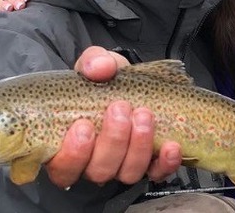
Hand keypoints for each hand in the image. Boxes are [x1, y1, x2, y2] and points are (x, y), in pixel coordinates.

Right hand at [44, 47, 181, 187]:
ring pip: (127, 173)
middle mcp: (94, 162)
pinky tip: (171, 146)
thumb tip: (100, 68)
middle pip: (99, 170)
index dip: (72, 154)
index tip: (83, 126)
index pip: (63, 168)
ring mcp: (122, 166)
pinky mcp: (150, 166)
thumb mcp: (96, 64)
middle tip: (120, 109)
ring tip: (144, 116)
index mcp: (70, 145)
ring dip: (138, 147)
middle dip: (112, 141)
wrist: (134, 84)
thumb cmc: (106, 80)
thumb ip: (93, 62)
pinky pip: (157, 172)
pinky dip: (165, 162)